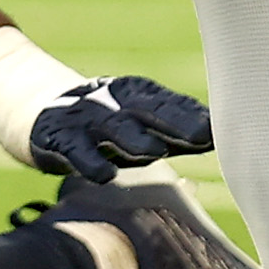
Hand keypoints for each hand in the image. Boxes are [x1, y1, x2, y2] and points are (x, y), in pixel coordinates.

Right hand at [27, 72, 213, 180]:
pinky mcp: (59, 139)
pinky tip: (106, 175)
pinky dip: (90, 162)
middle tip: (202, 134)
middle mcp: (113, 101)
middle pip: (147, 112)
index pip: (169, 104)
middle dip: (175, 122)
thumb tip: (224, 135)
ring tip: (156, 150)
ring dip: (134, 139)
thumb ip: (177, 129)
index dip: (193, 116)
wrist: (45, 116)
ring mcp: (85, 120)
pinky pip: (76, 152)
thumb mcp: (140, 121)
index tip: (219, 129)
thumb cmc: (109, 123)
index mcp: (136, 94)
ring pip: (113, 129)